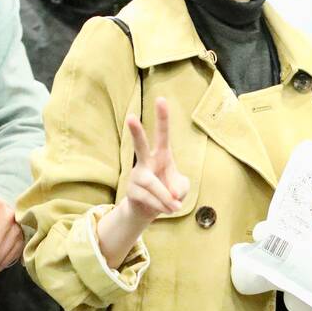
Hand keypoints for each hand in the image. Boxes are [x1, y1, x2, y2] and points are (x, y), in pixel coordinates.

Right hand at [123, 97, 189, 225]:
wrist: (148, 211)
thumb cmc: (168, 193)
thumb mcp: (181, 189)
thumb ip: (180, 187)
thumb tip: (170, 193)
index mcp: (161, 155)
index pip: (162, 134)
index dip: (162, 118)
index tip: (161, 99)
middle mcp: (146, 162)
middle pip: (140, 146)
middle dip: (136, 132)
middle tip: (130, 117)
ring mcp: (136, 176)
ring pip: (153, 185)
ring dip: (167, 199)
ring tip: (175, 207)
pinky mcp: (132, 191)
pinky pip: (150, 199)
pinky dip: (162, 206)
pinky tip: (167, 210)